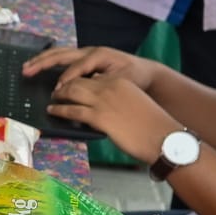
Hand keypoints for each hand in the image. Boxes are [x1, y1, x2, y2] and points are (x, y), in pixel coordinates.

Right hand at [22, 44, 160, 90]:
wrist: (146, 72)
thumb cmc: (135, 77)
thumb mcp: (123, 81)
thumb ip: (105, 84)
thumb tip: (87, 88)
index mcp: (99, 55)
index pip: (77, 67)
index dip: (66, 79)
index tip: (57, 92)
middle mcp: (90, 51)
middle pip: (62, 54)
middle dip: (43, 62)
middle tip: (26, 70)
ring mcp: (86, 53)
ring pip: (59, 54)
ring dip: (42, 60)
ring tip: (26, 67)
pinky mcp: (84, 58)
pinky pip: (63, 58)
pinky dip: (49, 61)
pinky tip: (38, 66)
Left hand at [47, 71, 182, 162]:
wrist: (163, 137)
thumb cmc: (152, 125)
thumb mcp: (134, 103)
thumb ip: (118, 99)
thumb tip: (103, 106)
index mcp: (120, 81)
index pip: (92, 77)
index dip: (78, 80)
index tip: (71, 85)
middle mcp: (109, 87)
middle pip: (78, 81)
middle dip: (64, 85)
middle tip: (57, 91)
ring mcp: (103, 101)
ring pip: (72, 92)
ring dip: (59, 95)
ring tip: (53, 99)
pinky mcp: (98, 117)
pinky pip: (72, 110)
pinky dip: (59, 110)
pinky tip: (53, 111)